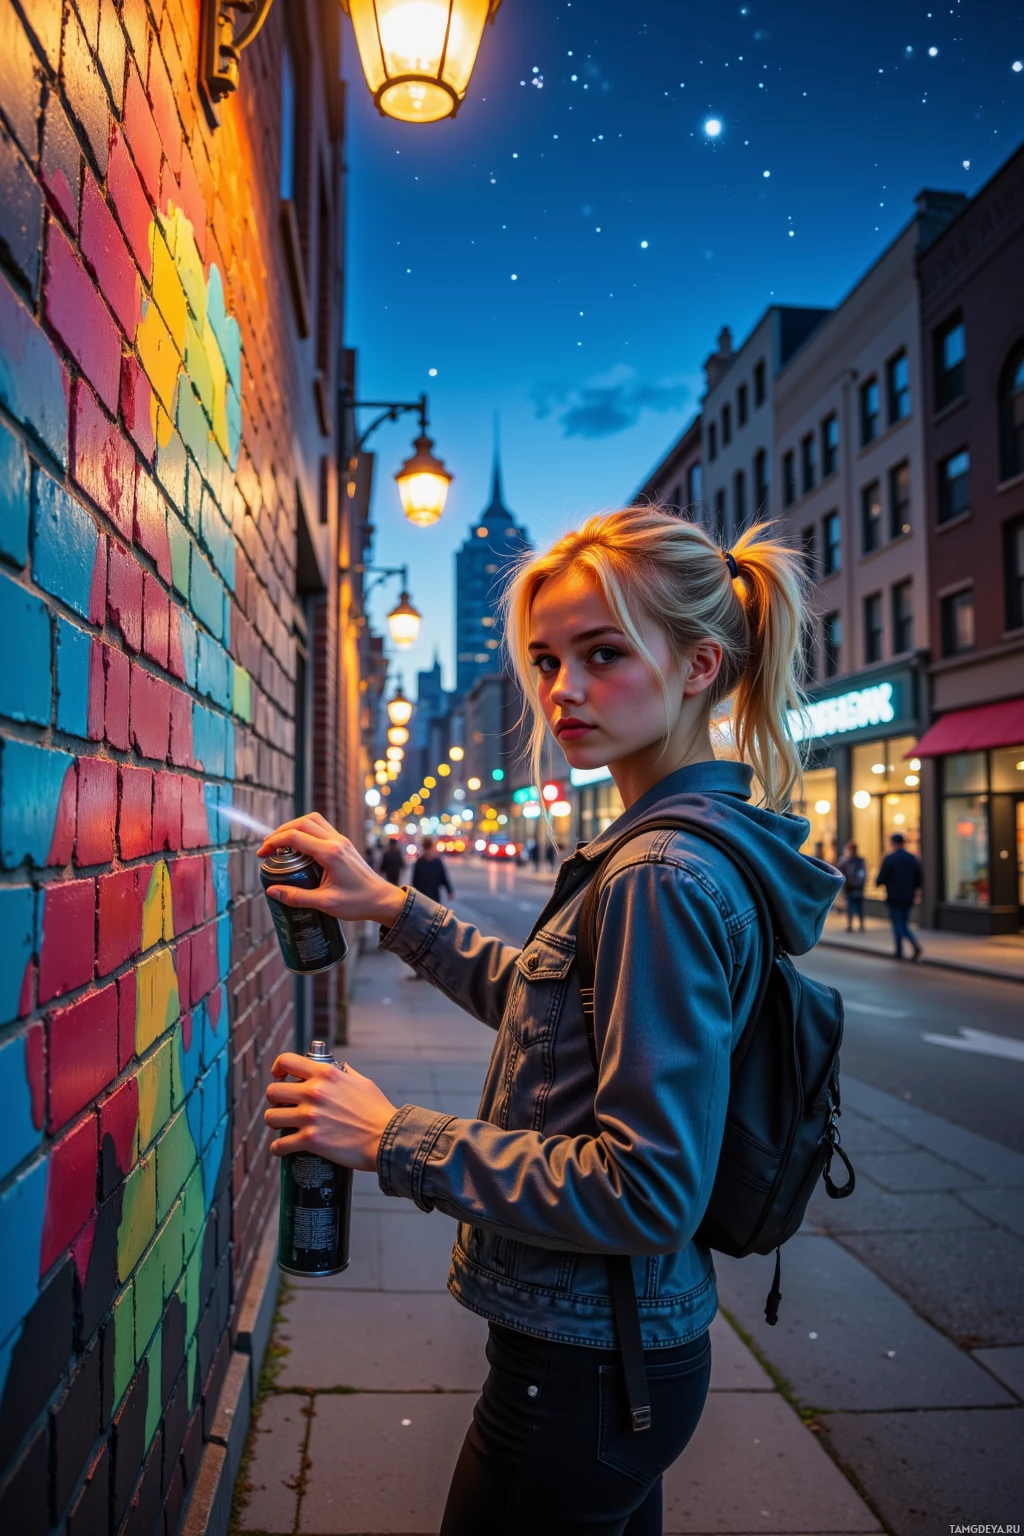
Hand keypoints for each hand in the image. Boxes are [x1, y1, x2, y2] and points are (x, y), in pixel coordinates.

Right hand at [258, 813, 406, 926]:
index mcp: (331, 853)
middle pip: (303, 822)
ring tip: (280, 842)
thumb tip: (271, 891)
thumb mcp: (325, 904)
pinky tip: (298, 846)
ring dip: (294, 826)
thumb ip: (297, 897)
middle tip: (267, 846)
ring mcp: (341, 840)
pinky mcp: (344, 844)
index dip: (274, 842)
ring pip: (313, 820)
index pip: (295, 837)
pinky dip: (306, 830)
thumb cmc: (358, 903)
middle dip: (281, 831)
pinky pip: (321, 828)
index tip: (262, 854)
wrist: (382, 900)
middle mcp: (336, 841)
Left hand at [264, 1052, 398, 1170]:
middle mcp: (314, 1092)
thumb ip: (346, 1073)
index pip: (287, 1061)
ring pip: (271, 1117)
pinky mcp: (311, 1140)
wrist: (387, 1139)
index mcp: (325, 1074)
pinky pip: (280, 1145)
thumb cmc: (378, 1111)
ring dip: (274, 1123)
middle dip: (274, 1100)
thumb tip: (340, 1067)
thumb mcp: (363, 1083)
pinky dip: (278, 1149)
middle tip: (282, 1107)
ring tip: (281, 1128)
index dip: (277, 1069)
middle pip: (272, 1091)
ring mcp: (310, 1116)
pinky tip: (282, 1149)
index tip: (279, 1077)